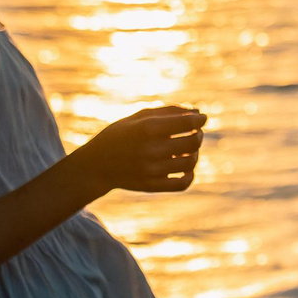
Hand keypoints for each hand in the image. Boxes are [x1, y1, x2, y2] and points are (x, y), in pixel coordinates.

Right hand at [76, 105, 207, 193]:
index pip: (187, 123)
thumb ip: (168, 111)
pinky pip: (183, 183)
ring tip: (188, 149)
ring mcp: (151, 170)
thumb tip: (197, 113)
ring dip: (195, 154)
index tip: (202, 118)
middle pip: (192, 142)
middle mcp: (150, 150)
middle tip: (195, 133)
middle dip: (198, 135)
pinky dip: (190, 175)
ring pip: (190, 162)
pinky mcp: (152, 186)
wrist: (95, 165)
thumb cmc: (120, 135)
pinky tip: (185, 167)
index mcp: (146, 128)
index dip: (200, 119)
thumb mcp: (138, 117)